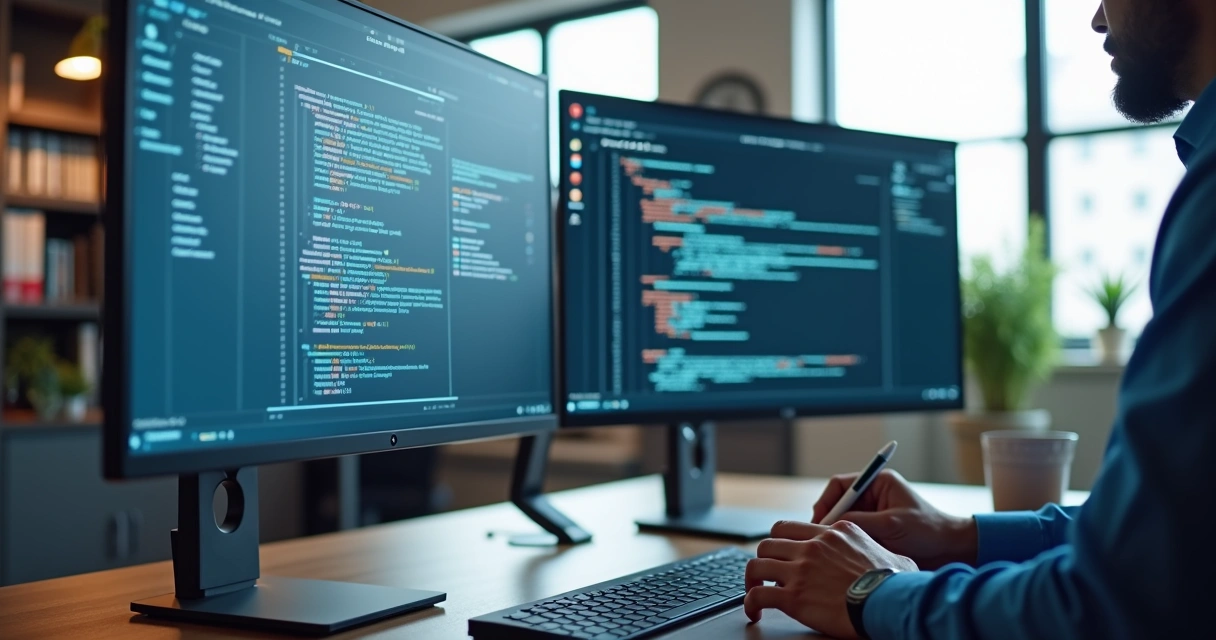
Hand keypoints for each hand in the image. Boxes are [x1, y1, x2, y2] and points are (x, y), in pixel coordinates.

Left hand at [745, 520, 917, 637]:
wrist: (889, 603)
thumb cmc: (895, 584)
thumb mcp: (893, 555)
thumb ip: (878, 551)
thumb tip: (890, 559)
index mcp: (834, 533)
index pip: (791, 527)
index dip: (781, 541)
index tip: (782, 554)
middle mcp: (813, 546)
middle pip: (769, 543)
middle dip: (764, 558)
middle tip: (766, 572)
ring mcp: (800, 570)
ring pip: (757, 564)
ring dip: (752, 579)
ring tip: (754, 591)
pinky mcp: (793, 596)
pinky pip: (758, 595)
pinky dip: (751, 604)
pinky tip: (754, 612)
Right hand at [813, 469, 976, 569]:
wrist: (950, 550)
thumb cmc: (927, 531)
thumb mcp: (891, 523)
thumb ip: (859, 521)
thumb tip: (829, 525)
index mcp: (878, 483)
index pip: (840, 485)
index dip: (827, 502)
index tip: (820, 521)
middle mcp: (873, 496)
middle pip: (839, 504)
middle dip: (829, 520)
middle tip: (820, 538)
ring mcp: (873, 515)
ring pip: (844, 522)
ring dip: (839, 533)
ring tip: (833, 548)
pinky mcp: (875, 532)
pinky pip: (853, 535)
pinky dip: (848, 543)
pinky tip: (845, 554)